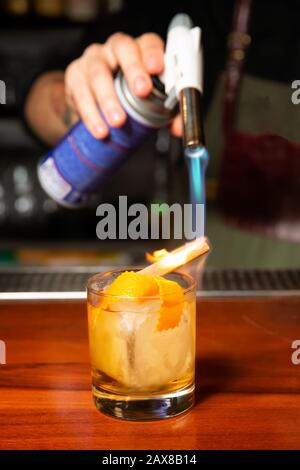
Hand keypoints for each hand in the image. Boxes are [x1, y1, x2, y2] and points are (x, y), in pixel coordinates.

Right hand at [64, 32, 181, 138]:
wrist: (95, 109)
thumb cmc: (127, 100)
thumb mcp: (150, 105)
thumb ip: (168, 115)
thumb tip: (180, 129)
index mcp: (138, 51)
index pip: (147, 43)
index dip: (153, 53)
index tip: (158, 68)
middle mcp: (114, 50)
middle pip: (123, 48)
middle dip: (134, 69)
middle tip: (142, 91)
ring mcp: (93, 61)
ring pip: (98, 73)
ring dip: (109, 99)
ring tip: (118, 122)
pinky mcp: (74, 77)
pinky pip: (80, 94)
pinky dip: (91, 114)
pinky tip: (100, 129)